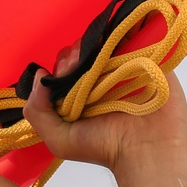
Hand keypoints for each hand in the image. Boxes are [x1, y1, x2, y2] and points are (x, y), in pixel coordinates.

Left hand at [20, 39, 186, 171]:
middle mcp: (101, 79)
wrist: (146, 150)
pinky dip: (122, 35)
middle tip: (77, 64)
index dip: (61, 66)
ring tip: (92, 57)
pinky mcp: (148, 59)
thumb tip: (39, 75)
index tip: (64, 72)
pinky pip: (133, 38)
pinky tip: (114, 46)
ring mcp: (125, 67)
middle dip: (74, 54)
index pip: (65, 67)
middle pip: (82, 52)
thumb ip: (38, 111)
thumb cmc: (104, 147)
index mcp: (81, 93)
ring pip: (103, 42)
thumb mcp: (59, 139)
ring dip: (94, 44)